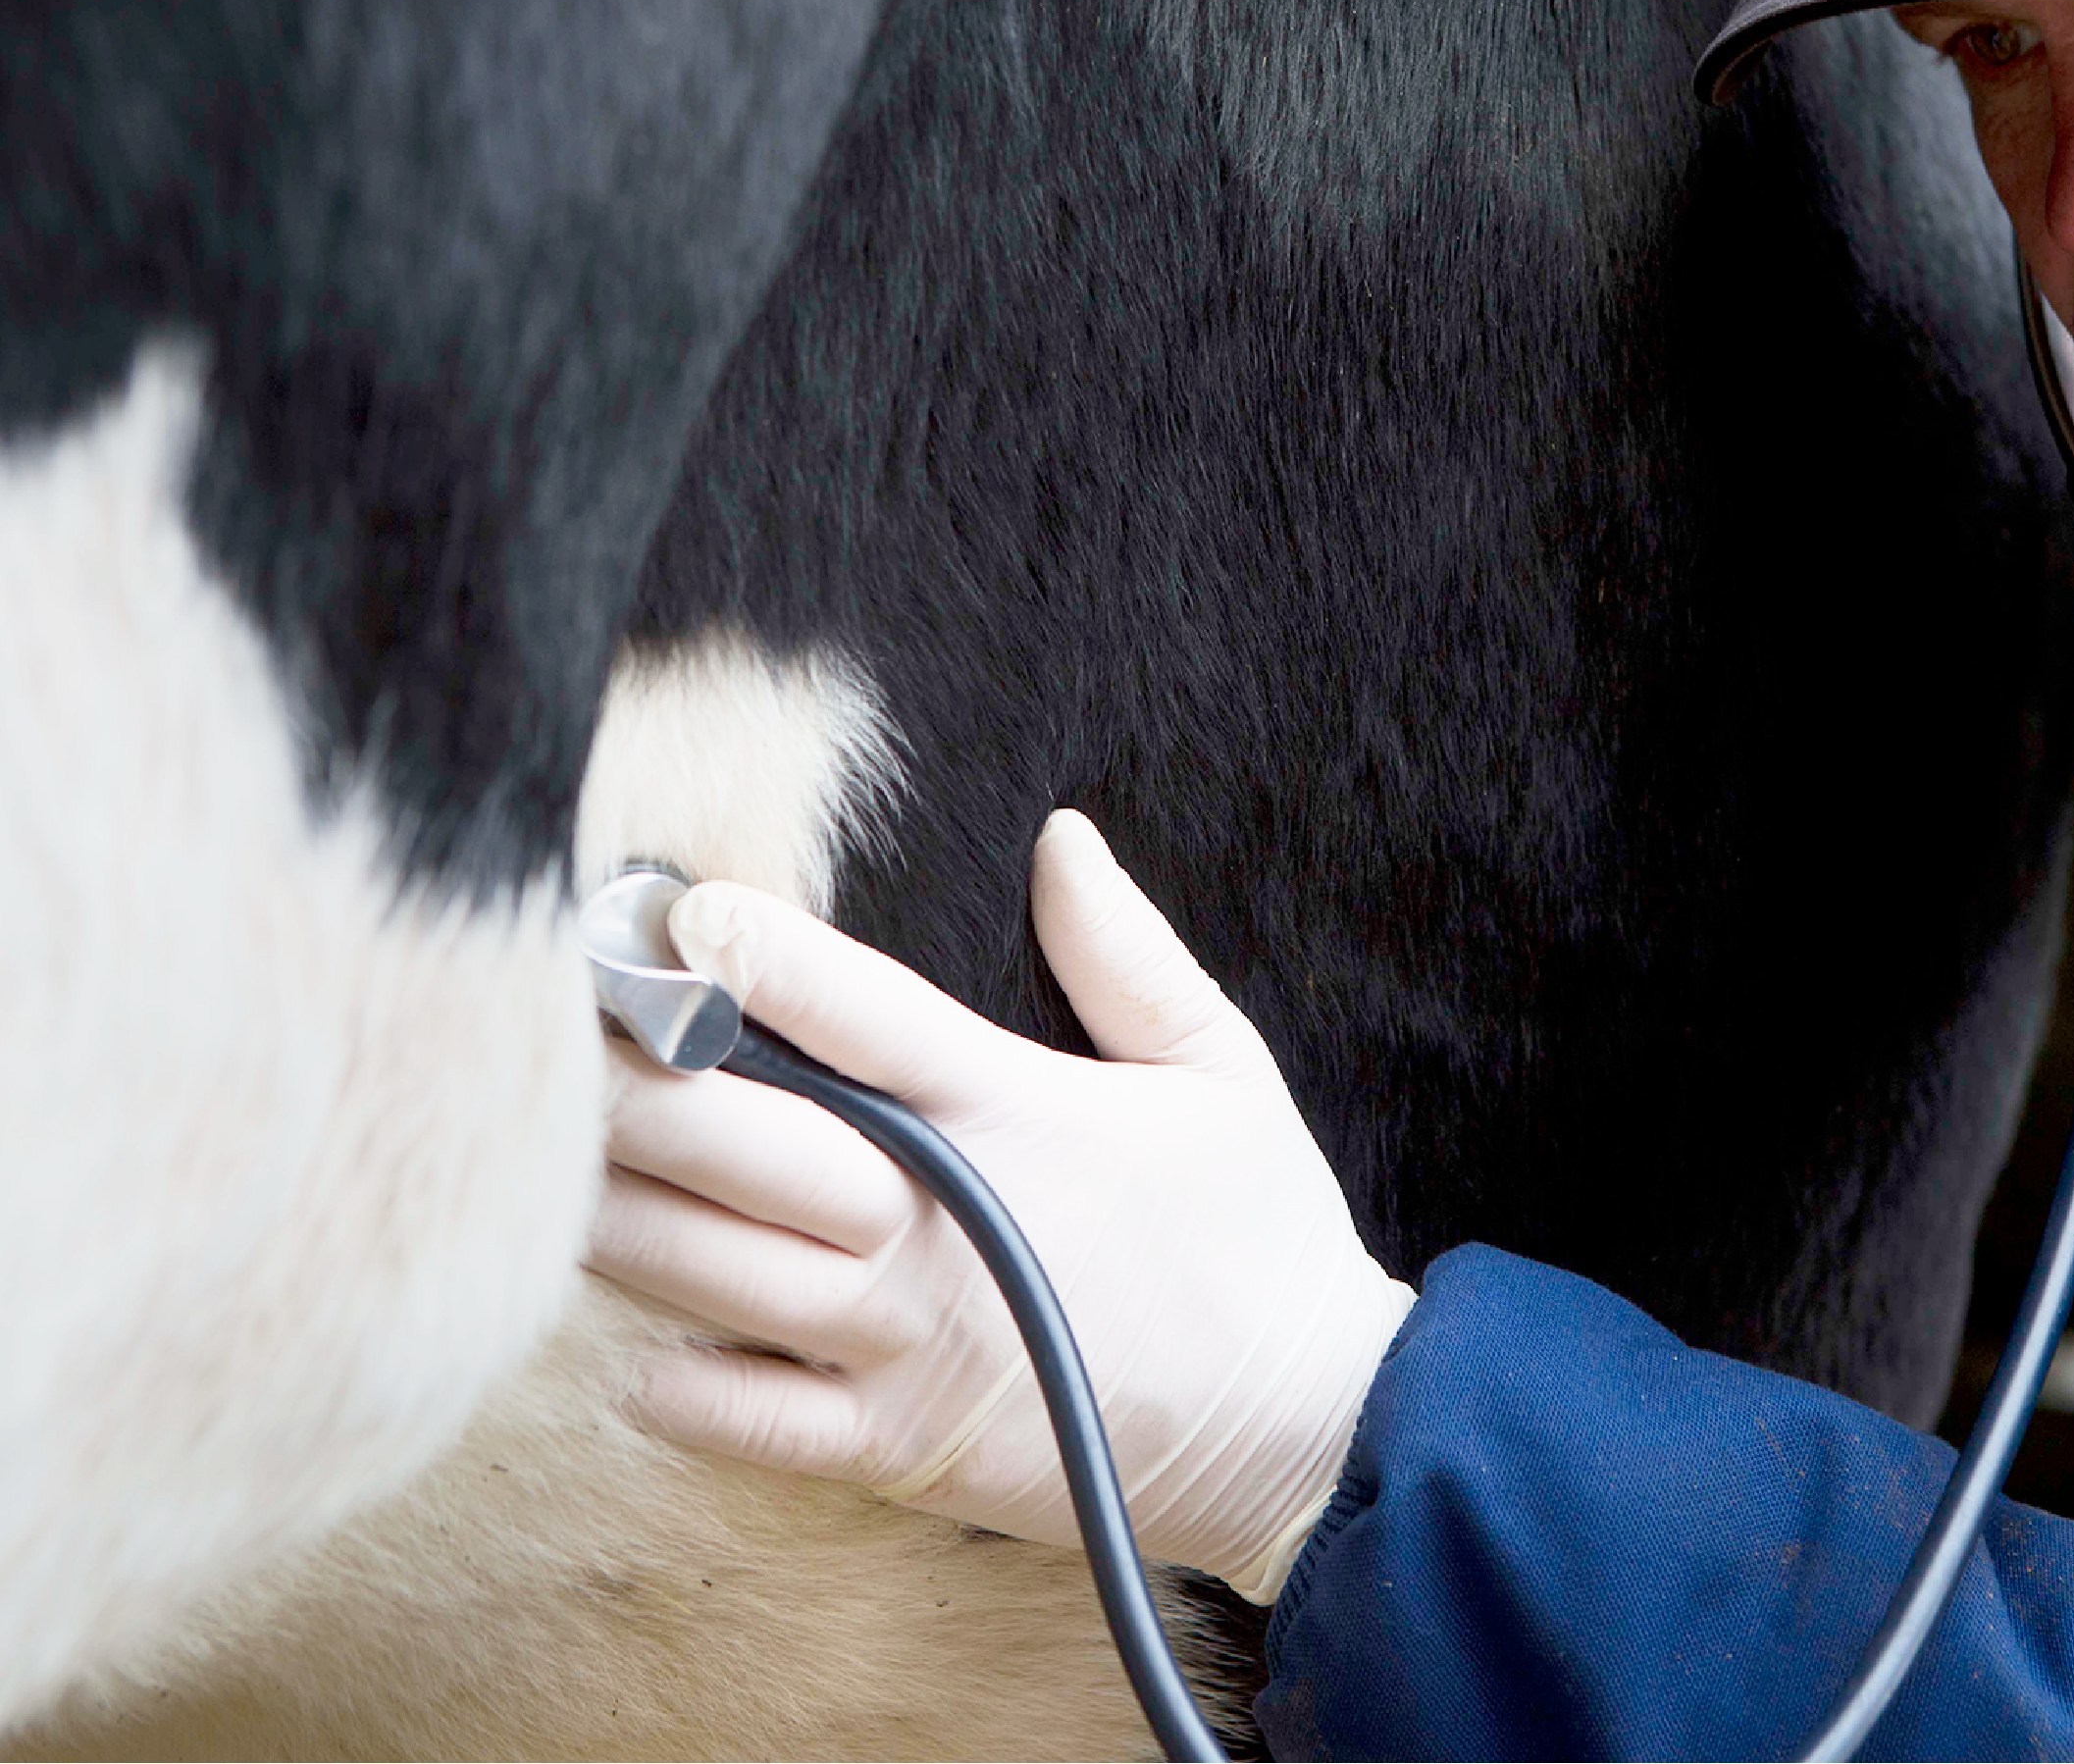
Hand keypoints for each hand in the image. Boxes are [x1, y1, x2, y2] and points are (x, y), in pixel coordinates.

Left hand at [585, 810, 1415, 1602]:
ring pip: (711, 1272)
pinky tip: (627, 1343)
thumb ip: (1127, 952)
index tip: (673, 915)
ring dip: (619, 1216)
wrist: (1307, 1429)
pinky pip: (743, 1421)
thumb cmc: (1261, 1237)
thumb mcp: (1221, 1069)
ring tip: (557, 1165)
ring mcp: (908, 1344)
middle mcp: (939, 1224)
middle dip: (633, 1083)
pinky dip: (670, 1384)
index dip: (756, 956)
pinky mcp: (899, 1448)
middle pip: (742, 1140)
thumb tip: (1060, 836)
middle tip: (554, 1036)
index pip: (861, 1013)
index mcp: (1016, 1113)